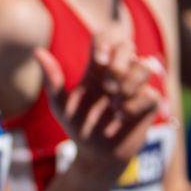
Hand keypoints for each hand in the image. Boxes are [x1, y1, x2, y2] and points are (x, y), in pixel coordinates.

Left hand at [43, 27, 162, 171]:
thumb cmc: (78, 127)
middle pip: (128, 45)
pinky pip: (153, 94)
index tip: (98, 61)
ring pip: (146, 65)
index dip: (105, 42)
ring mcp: (136, 87)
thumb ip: (52, 79)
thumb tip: (37, 51)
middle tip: (108, 87)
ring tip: (115, 104)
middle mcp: (119, 72)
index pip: (108, 35)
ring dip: (130, 83)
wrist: (95, 156)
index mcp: (98, 67)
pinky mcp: (148, 105)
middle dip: (119, 63)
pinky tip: (122, 116)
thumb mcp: (61, 105)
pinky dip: (136, 104)